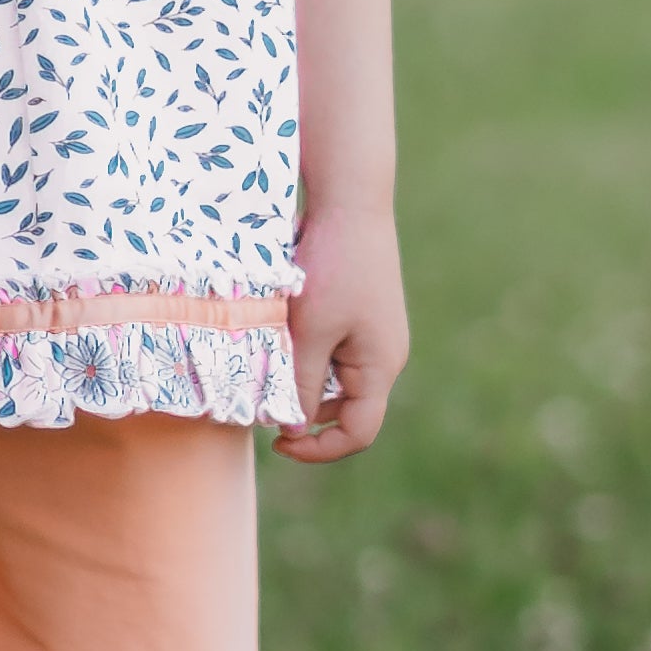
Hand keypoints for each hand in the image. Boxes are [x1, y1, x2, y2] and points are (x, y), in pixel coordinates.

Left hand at [276, 205, 406, 463]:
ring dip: (303, 376)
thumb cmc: (333, 267)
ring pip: (336, 378)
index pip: (358, 432)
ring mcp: (375, 333)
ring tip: (273, 355)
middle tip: (265, 394)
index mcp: (381, 366)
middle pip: (346, 407)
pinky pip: (334, 348)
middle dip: (305, 408)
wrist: (351, 201)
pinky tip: (284, 328)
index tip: (277, 443)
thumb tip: (294, 426)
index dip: (319, 448)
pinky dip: (308, 350)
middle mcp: (385, 355)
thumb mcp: (311, 332)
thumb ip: (302, 384)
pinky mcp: (361, 312)